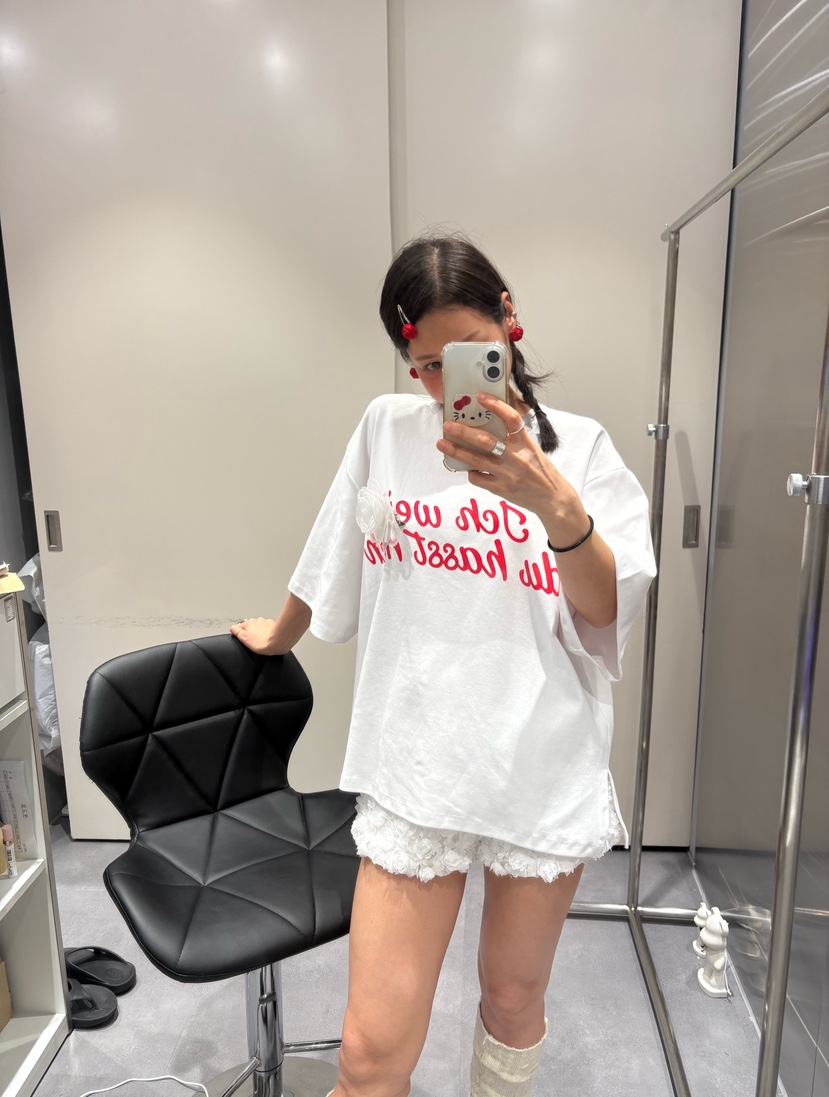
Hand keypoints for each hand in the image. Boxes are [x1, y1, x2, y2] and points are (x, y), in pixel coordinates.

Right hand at [230, 617, 284, 655]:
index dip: (242, 634)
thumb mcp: (244, 638)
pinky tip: (269, 637)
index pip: (241, 627)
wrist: (278, 642)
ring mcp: (266, 621)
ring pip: (260, 626)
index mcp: (248, 623)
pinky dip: (268, 631)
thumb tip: (232, 628)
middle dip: (252, 632)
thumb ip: (236, 631)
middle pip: (251, 626)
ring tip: (263, 639)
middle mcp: (257, 620)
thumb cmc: (262, 642)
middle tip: (255, 641)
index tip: (246, 639)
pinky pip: (268, 627)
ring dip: (260, 631)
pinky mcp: (273, 624)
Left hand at [436, 393, 586, 543]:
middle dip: (463, 432)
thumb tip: (488, 426)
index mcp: (525, 443)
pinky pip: (478, 478)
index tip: (480, 396)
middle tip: (447, 425)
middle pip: (485, 441)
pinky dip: (470, 472)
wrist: (552, 498)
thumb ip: (513, 440)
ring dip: (456, 451)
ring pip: (476, 460)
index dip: (496, 405)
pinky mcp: (501, 489)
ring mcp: (507, 474)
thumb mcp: (532, 450)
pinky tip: (469, 469)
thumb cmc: (541, 472)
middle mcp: (516, 457)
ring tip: (442, 444)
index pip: (511, 419)